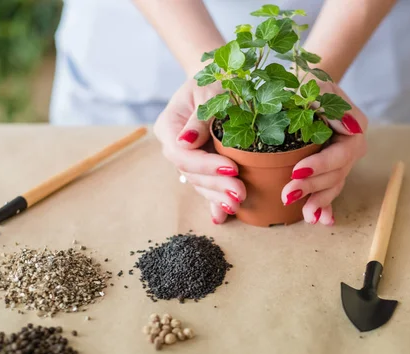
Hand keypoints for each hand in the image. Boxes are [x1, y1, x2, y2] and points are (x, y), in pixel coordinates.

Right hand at [154, 79, 245, 223]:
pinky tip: (223, 216)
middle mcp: (176, 148)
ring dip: (218, 196)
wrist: (218, 81)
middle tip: (240, 193)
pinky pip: (208, 186)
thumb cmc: (214, 80)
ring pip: (201, 184)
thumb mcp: (207, 91)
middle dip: (216, 185)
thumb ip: (199, 117)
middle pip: (192, 174)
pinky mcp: (204, 166)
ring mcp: (190, 159)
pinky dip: (215, 201)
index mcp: (169, 129)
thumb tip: (186, 143)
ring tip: (238, 204)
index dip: (205, 165)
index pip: (182, 155)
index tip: (232, 167)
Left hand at [281, 81, 367, 224]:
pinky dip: (324, 205)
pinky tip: (319, 219)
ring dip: (320, 201)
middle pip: (337, 172)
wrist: (302, 85)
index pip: (341, 152)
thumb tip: (350, 128)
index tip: (297, 170)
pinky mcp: (328, 167)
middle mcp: (351, 145)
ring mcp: (341, 159)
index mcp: (353, 126)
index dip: (321, 165)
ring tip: (306, 216)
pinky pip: (329, 189)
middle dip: (314, 186)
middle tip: (288, 194)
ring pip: (333, 184)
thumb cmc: (306, 82)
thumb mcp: (315, 84)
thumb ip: (327, 100)